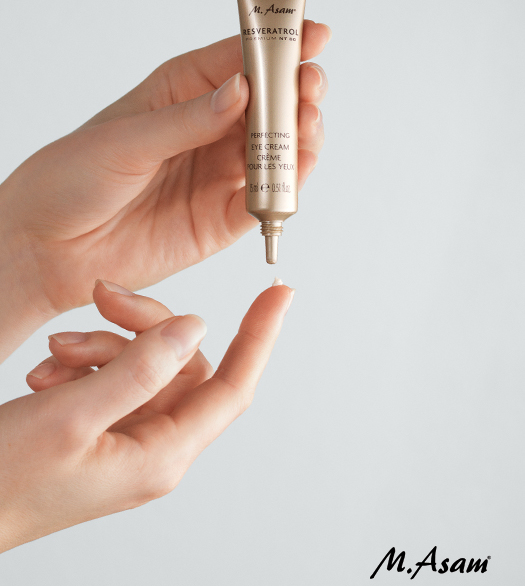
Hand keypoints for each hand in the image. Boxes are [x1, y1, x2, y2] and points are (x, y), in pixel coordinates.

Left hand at [0, 23, 327, 334]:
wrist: (50, 247)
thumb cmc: (73, 178)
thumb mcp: (127, 139)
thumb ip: (189, 120)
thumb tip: (244, 91)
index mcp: (184, 92)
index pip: (242, 61)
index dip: (281, 46)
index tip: (315, 36)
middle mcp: (210, 130)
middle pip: (271, 105)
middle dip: (299, 92)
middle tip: (310, 87)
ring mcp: (220, 174)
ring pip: (279, 150)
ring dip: (302, 136)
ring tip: (308, 124)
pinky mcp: (224, 218)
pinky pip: (268, 200)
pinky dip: (288, 186)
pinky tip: (295, 170)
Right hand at [0, 279, 293, 551]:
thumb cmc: (5, 481)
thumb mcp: (73, 415)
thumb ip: (140, 369)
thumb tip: (195, 329)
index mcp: (162, 454)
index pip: (233, 388)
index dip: (260, 337)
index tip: (279, 294)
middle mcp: (155, 446)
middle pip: (181, 362)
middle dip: (144, 325)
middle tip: (102, 299)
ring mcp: (129, 436)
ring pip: (143, 363)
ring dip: (102, 344)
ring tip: (54, 355)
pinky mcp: (103, 426)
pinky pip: (112, 376)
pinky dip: (84, 362)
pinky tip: (47, 372)